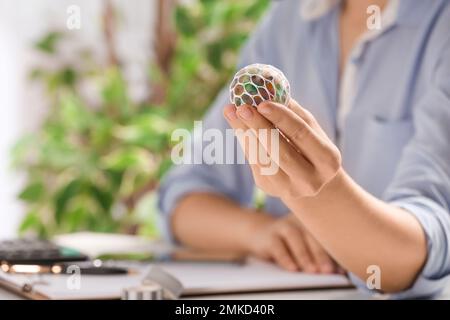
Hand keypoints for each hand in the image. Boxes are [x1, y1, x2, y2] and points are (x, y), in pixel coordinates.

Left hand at [223, 99, 341, 200]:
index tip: (262, 102)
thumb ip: (293, 113)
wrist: (310, 180)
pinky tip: (237, 125)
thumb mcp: (310, 129)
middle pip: (279, 150)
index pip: (301, 134)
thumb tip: (269, 90)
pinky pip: (254, 163)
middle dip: (258, 126)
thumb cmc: (310, 146)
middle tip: (242, 107)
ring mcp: (289, 188)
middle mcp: (311, 180)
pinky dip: (245, 141)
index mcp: (328, 160)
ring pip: (262, 158)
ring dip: (245, 133)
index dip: (280, 117)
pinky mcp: (269, 189)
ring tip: (232, 112)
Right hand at [247, 214, 340, 272]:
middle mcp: (299, 220)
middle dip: (321, 254)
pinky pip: (278, 246)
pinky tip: (293, 269)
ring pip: (295, 237)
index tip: (341, 268)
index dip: (334, 251)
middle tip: (328, 270)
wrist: (260, 235)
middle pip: (312, 235)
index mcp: (313, 221)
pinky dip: (286, 258)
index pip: (326, 234)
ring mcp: (283, 226)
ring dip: (304, 255)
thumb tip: (340, 271)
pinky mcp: (269, 236)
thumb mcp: (307, 247)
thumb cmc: (290, 243)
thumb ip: (321, 256)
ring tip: (312, 271)